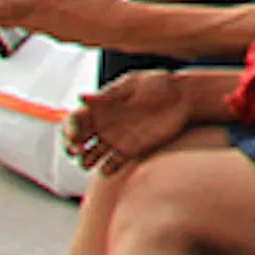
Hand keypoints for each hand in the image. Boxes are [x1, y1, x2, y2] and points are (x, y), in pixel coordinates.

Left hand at [0, 0, 122, 37]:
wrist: (120, 26)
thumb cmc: (104, 0)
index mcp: (43, 1)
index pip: (6, 7)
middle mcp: (42, 18)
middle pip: (9, 19)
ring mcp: (51, 30)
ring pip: (24, 26)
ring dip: (11, 21)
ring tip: (3, 17)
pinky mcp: (63, 37)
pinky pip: (41, 30)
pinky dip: (32, 25)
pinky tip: (39, 21)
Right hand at [66, 70, 193, 172]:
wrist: (185, 97)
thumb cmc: (158, 85)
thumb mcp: (132, 85)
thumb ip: (108, 95)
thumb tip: (80, 97)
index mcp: (101, 106)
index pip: (75, 120)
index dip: (69, 129)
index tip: (74, 135)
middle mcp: (105, 124)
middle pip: (78, 139)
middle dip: (71, 146)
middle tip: (76, 150)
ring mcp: (116, 139)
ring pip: (92, 155)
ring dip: (86, 160)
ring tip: (86, 163)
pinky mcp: (131, 150)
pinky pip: (113, 164)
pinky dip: (107, 169)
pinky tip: (106, 170)